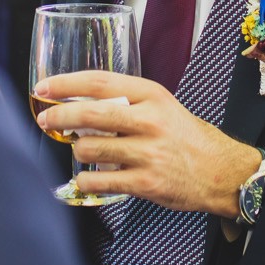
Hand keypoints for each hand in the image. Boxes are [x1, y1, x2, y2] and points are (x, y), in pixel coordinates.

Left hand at [35, 70, 263, 217]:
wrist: (220, 170)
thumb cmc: (184, 136)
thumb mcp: (161, 105)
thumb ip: (125, 101)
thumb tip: (77, 103)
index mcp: (151, 95)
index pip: (98, 82)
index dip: (65, 84)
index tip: (44, 88)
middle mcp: (148, 121)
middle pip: (89, 114)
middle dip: (59, 118)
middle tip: (46, 121)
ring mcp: (147, 153)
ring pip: (90, 149)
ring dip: (78, 152)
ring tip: (85, 152)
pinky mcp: (146, 182)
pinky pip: (99, 182)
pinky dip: (85, 181)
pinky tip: (87, 178)